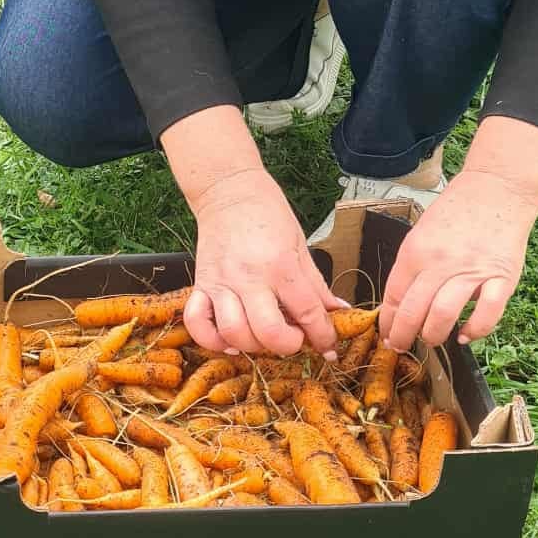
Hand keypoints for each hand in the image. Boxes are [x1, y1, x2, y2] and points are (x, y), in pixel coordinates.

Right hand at [185, 169, 344, 357]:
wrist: (228, 190)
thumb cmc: (268, 214)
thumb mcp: (301, 245)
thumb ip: (317, 284)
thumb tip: (339, 311)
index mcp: (281, 265)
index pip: (308, 313)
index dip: (323, 336)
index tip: (329, 347)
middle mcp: (249, 277)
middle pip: (269, 333)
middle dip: (289, 345)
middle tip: (295, 338)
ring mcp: (221, 283)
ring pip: (234, 333)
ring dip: (254, 345)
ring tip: (265, 336)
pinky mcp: (201, 284)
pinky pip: (197, 323)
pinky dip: (212, 340)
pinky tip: (230, 338)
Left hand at [378, 168, 537, 350]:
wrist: (497, 189)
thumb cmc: (458, 210)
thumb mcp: (421, 232)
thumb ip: (412, 265)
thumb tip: (399, 302)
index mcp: (416, 251)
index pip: (393, 296)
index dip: (388, 321)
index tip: (387, 333)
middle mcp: (441, 263)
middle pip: (413, 312)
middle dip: (403, 336)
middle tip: (402, 344)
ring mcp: (472, 272)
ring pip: (443, 316)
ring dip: (433, 335)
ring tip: (431, 339)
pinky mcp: (501, 278)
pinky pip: (486, 315)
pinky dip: (474, 331)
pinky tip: (465, 334)